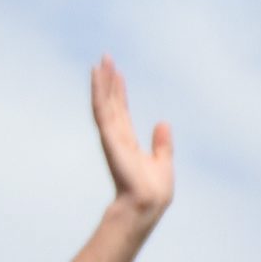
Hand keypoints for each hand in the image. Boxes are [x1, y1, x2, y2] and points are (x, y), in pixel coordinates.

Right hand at [91, 58, 173, 221]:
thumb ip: (162, 143)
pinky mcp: (109, 136)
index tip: (117, 74)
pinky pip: (102, 109)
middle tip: (106, 58)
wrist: (147, 203)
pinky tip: (97, 74)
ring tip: (101, 61)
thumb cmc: (154, 190)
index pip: (121, 112)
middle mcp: (117, 136)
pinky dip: (98, 91)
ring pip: (104, 102)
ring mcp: (111, 135)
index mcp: (128, 142)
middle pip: (111, 102)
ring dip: (102, 81)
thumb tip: (163, 123)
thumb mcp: (163, 162)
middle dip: (108, 81)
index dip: (119, 92)